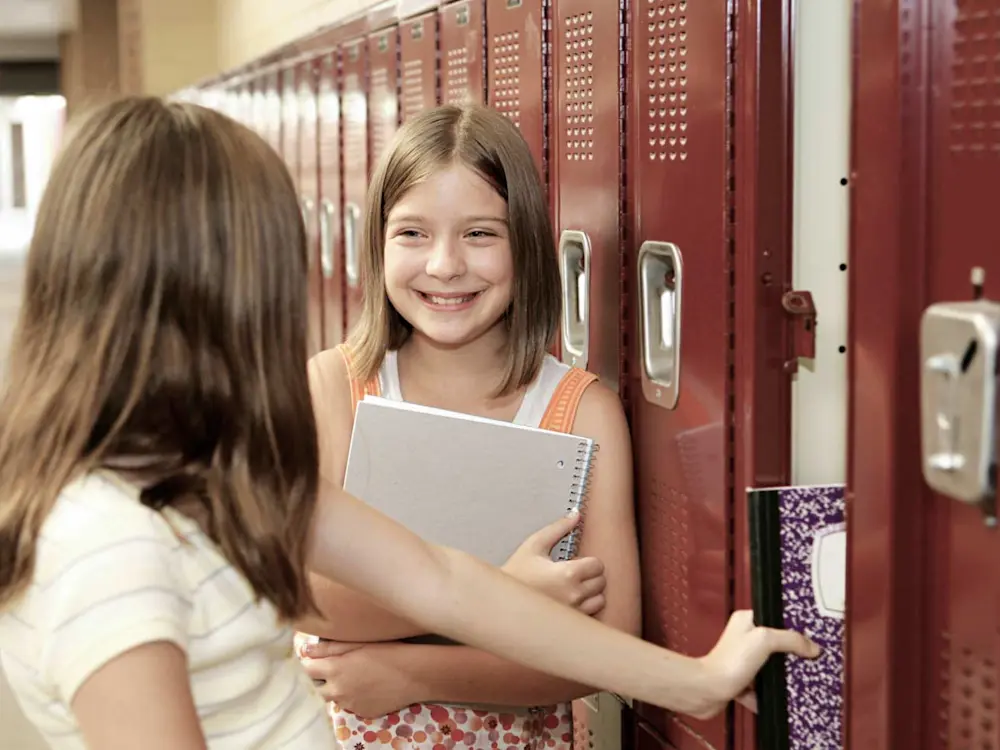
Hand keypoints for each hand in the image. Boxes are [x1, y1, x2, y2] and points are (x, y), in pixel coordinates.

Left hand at [299, 639, 421, 718]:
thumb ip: (328, 648)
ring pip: (334, 698)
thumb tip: (305, 650)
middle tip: (339, 669)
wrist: (413, 674)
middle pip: (317, 689)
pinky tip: (368, 687)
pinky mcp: (362, 713)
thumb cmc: (387, 652)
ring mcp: (350, 704)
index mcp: (335, 669)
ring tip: (357, 677)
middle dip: (322, 680)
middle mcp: (338, 690)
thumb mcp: (357, 643)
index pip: (307, 670)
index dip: (311, 664)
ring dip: (338, 689)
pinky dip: (354, 698)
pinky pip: (351, 706)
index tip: (319, 660)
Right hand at [502, 513, 606, 614]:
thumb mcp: (534, 545)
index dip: (589, 561)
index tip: (578, 562)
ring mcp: (573, 612)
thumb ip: (558, 528)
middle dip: (591, 575)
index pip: (598, 565)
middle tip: (575, 574)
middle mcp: (574, 595)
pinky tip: (571, 601)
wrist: (501, 602)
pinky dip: (586, 607)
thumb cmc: (515, 573)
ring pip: (600, 600)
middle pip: (601, 582)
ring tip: (574, 588)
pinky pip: (591, 615)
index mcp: (567, 574)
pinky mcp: (569, 624)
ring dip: (592, 593)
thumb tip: (575, 515)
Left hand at [688, 610, 819, 719]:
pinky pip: (758, 688)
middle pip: (775, 645)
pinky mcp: (739, 680)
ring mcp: (741, 660)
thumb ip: (790, 640)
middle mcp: (743, 638)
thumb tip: (812, 646)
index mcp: (747, 620)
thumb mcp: (764, 640)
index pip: (776, 619)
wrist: (705, 691)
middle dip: (790, 656)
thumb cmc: (729, 662)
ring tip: (797, 684)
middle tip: (809, 663)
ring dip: (779, 678)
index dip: (794, 628)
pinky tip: (777, 700)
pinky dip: (766, 695)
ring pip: (768, 668)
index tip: (812, 638)